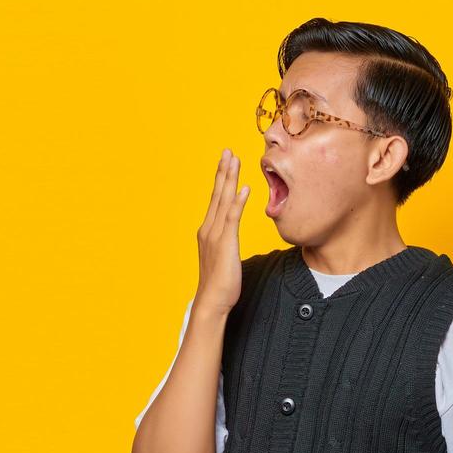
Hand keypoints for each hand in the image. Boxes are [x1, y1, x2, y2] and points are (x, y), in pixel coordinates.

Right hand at [194, 148, 248, 314]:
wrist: (212, 301)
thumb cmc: (220, 285)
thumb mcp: (224, 259)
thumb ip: (226, 244)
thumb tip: (231, 239)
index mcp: (208, 231)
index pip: (215, 199)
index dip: (221, 179)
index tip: (226, 161)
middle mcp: (208, 229)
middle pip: (217, 194)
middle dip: (223, 171)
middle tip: (228, 151)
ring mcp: (215, 235)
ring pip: (223, 201)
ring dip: (229, 179)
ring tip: (234, 160)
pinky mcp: (225, 244)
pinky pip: (232, 218)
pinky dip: (237, 202)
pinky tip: (244, 188)